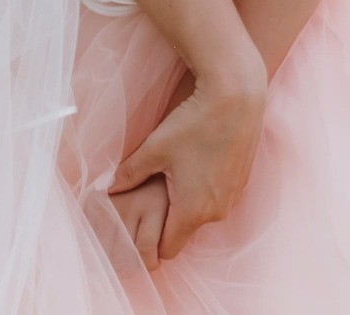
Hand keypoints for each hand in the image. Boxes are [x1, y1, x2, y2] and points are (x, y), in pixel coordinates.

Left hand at [110, 65, 264, 266]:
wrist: (235, 100)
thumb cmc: (193, 124)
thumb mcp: (154, 149)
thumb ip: (129, 174)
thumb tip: (108, 188)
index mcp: (192, 211)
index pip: (167, 248)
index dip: (149, 243)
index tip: (136, 229)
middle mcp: (217, 212)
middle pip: (184, 231)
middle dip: (165, 220)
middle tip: (149, 197)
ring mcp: (232, 198)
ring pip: (201, 214)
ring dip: (185, 204)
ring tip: (171, 176)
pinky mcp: (240, 183)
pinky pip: (216, 198)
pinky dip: (203, 190)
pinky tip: (193, 165)